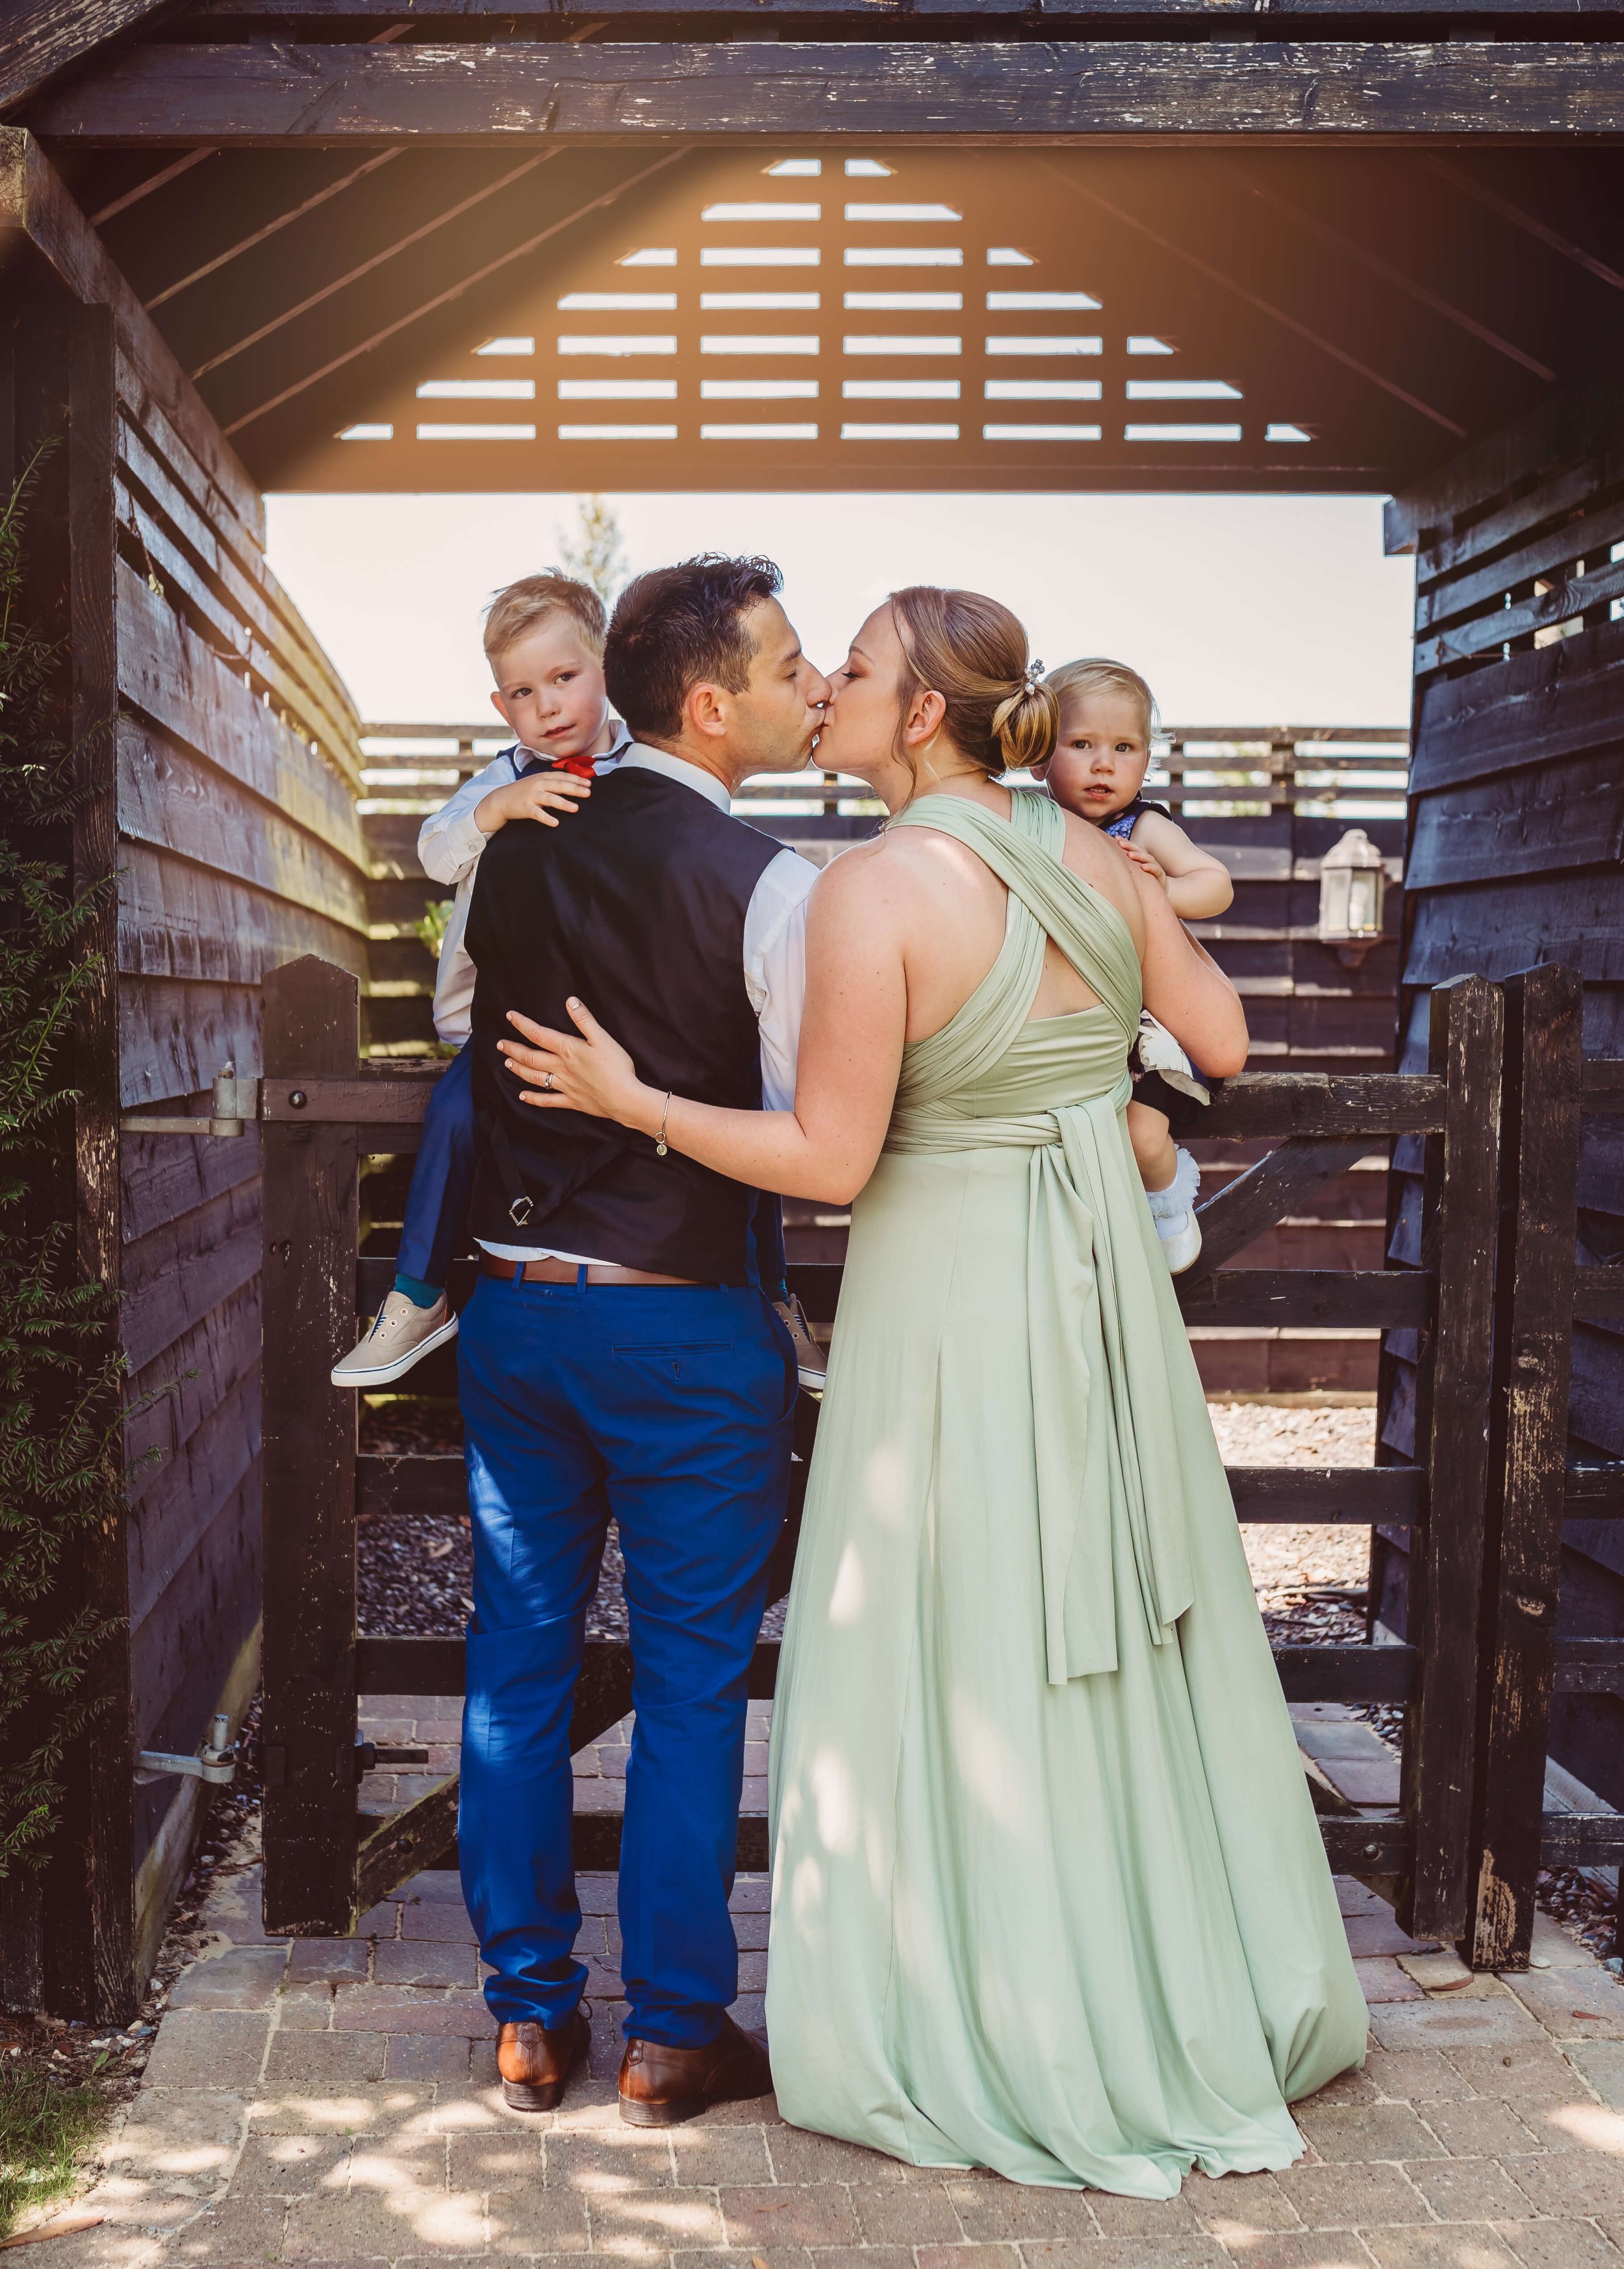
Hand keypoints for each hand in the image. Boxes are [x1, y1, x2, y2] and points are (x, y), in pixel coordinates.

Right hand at [474, 772, 591, 834]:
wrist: (501, 798)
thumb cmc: (524, 791)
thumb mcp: (538, 782)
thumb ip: (553, 782)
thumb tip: (573, 784)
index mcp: (543, 777)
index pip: (562, 776)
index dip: (576, 779)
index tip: (589, 783)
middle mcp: (538, 784)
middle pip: (559, 786)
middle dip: (574, 789)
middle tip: (588, 793)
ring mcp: (531, 796)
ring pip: (550, 799)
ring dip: (563, 803)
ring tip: (576, 808)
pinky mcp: (525, 808)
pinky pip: (537, 813)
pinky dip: (546, 818)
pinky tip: (555, 823)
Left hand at [499, 1001, 659, 1131]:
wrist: (624, 1098)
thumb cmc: (617, 1067)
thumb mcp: (603, 1038)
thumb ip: (585, 1020)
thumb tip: (570, 1001)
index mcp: (568, 1050)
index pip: (539, 1034)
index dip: (522, 1024)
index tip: (510, 1016)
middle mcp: (561, 1068)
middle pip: (531, 1057)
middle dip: (514, 1049)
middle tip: (500, 1044)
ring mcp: (564, 1086)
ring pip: (535, 1077)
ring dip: (519, 1069)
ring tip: (507, 1063)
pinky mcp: (571, 1101)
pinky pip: (547, 1100)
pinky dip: (533, 1099)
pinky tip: (522, 1096)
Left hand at [1118, 839, 1167, 890]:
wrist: (1159, 892)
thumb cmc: (1143, 881)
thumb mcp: (1133, 873)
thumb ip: (1124, 866)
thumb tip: (1107, 861)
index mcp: (1141, 858)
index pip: (1133, 848)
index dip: (1125, 842)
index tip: (1116, 838)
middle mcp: (1147, 860)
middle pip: (1139, 850)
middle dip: (1129, 846)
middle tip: (1120, 843)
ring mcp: (1154, 866)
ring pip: (1147, 858)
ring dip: (1139, 855)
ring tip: (1130, 854)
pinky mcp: (1160, 875)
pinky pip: (1156, 869)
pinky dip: (1150, 867)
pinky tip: (1143, 867)